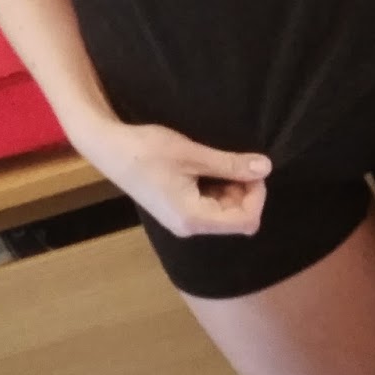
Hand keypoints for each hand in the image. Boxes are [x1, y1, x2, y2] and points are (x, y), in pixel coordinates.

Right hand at [71, 114, 271, 238]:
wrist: (109, 148)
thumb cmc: (147, 150)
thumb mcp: (192, 154)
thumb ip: (230, 164)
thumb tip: (266, 168)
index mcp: (194, 218)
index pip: (246, 220)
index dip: (257, 195)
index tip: (250, 168)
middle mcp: (190, 227)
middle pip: (237, 218)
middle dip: (245, 190)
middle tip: (236, 160)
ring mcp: (183, 221)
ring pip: (225, 212)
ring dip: (231, 188)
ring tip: (217, 161)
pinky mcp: (177, 210)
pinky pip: (210, 206)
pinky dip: (217, 188)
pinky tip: (207, 167)